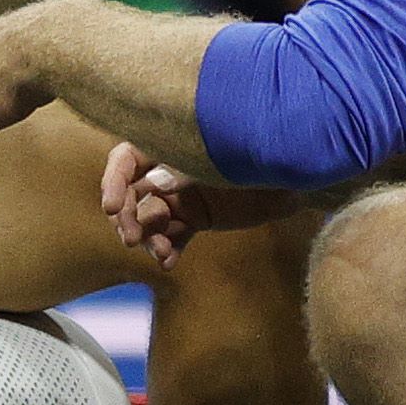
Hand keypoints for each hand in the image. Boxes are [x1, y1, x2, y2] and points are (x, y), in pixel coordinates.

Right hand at [100, 141, 296, 268]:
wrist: (295, 172)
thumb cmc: (259, 149)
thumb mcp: (224, 156)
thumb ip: (188, 169)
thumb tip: (156, 185)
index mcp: (168, 142)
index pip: (125, 159)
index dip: (112, 181)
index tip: (110, 207)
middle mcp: (168, 169)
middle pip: (130, 194)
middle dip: (126, 217)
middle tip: (132, 238)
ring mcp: (181, 195)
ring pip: (149, 220)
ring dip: (148, 238)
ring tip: (161, 252)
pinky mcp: (196, 218)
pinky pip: (173, 237)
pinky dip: (167, 250)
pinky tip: (169, 262)